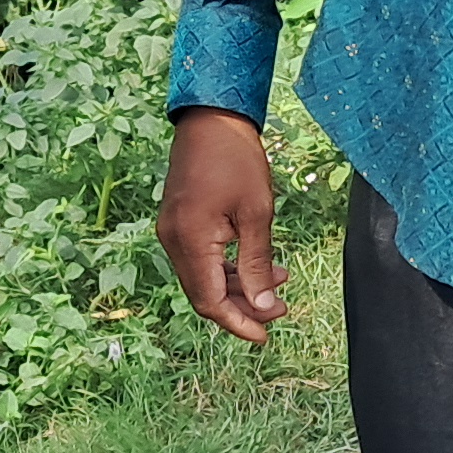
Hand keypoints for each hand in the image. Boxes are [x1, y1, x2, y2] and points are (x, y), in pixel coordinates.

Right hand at [157, 109, 286, 342]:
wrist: (211, 117)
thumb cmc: (236, 159)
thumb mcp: (257, 213)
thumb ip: (258, 263)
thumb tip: (263, 306)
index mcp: (190, 240)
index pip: (209, 301)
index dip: (237, 323)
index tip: (265, 335)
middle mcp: (173, 240)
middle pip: (204, 293)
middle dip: (242, 306)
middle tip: (281, 308)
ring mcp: (172, 230)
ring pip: (203, 277)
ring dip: (239, 286)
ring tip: (279, 281)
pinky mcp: (178, 221)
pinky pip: (200, 258)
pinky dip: (227, 268)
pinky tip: (258, 262)